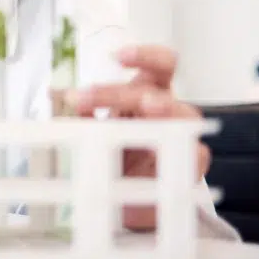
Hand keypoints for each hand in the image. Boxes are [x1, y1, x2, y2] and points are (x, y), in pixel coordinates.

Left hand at [71, 45, 210, 230]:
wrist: (134, 202)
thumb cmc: (120, 159)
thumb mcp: (96, 134)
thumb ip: (83, 118)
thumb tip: (62, 102)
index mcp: (147, 95)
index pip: (157, 66)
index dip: (143, 56)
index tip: (118, 57)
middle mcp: (167, 110)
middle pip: (155, 89)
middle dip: (117, 93)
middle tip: (86, 99)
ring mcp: (184, 134)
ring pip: (182, 113)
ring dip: (160, 109)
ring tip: (145, 108)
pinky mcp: (193, 162)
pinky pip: (196, 151)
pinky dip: (179, 148)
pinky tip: (159, 150)